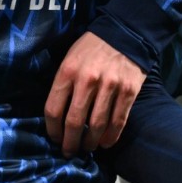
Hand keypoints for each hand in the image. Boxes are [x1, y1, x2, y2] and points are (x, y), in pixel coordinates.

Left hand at [45, 31, 145, 154]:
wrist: (126, 31)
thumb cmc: (93, 47)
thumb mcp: (70, 56)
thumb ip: (63, 82)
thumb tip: (57, 114)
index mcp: (68, 70)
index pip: (53, 109)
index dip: (52, 130)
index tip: (55, 138)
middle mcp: (88, 80)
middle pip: (74, 122)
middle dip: (70, 143)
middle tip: (70, 151)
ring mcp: (110, 86)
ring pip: (96, 125)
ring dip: (90, 142)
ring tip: (88, 147)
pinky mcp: (129, 91)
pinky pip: (118, 121)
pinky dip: (111, 137)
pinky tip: (105, 142)